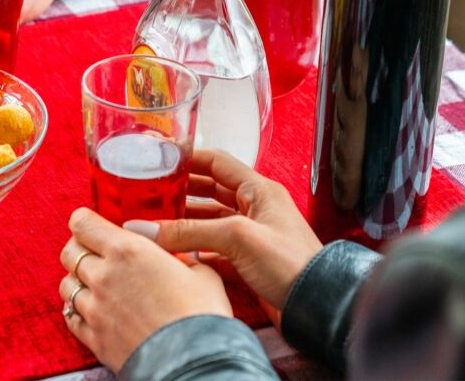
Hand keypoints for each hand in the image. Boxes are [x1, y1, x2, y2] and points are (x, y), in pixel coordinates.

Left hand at [59, 207, 232, 372]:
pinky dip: (77, 311)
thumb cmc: (202, 313)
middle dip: (79, 248)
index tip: (91, 224)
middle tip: (94, 253)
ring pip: (66, 285)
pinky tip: (93, 310)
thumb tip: (177, 255)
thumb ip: (180, 256)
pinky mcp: (93, 338)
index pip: (84, 224)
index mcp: (127, 250)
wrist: (194, 362)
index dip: (84, 221)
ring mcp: (95, 309)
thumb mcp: (200, 272)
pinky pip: (70, 317)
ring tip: (95, 284)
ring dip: (77, 280)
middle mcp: (104, 276)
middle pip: (69, 252)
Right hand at [124, 149, 322, 321]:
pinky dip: (195, 250)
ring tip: (156, 224)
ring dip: (185, 223)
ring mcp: (252, 236)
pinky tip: (175, 254)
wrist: (319, 305)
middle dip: (181, 193)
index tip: (161, 160)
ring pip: (210, 222)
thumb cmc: (291, 263)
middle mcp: (255, 208)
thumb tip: (145, 228)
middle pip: (210, 191)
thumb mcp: (238, 238)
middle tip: (150, 194)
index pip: (218, 163)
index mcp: (259, 190)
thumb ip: (190, 231)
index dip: (189, 159)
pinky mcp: (249, 262)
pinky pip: (215, 249)